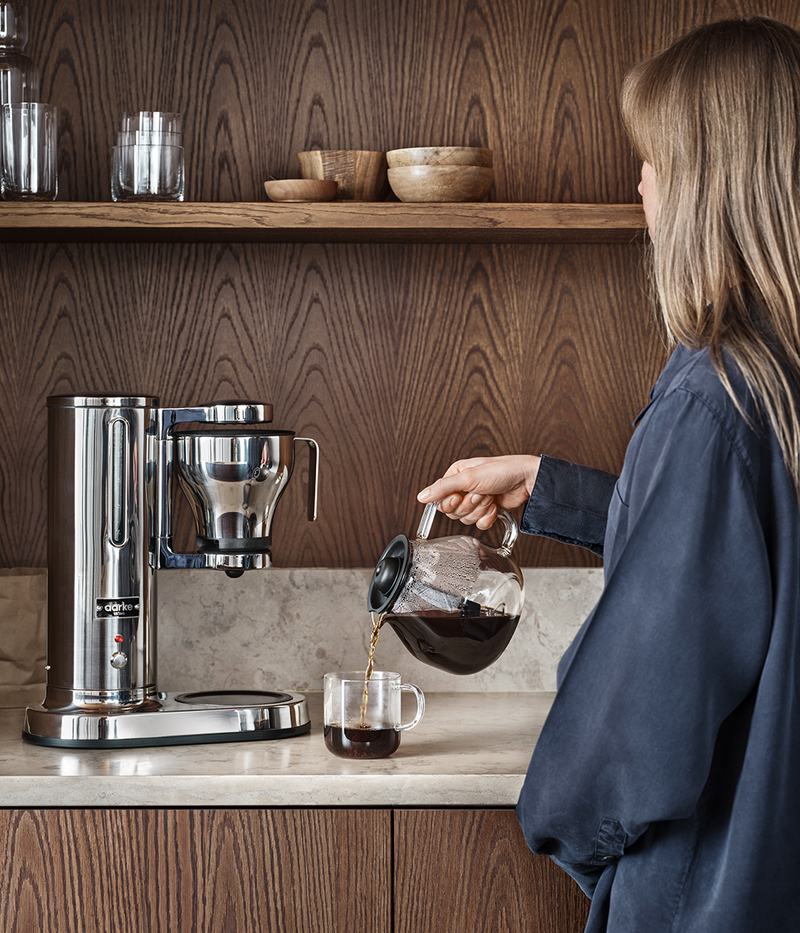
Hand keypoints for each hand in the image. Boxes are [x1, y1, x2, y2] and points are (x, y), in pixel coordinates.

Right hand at [417, 455, 540, 529]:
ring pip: (466, 519)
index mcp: (456, 476)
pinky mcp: (487, 511)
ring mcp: (476, 501)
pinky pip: (479, 524)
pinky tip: (495, 507)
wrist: (527, 480)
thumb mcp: (468, 477)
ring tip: (490, 497)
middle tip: (480, 494)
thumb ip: (443, 488)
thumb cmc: (502, 471)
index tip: (459, 496)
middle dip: (469, 505)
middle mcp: (464, 489)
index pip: (440, 499)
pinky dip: (488, 518)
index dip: (450, 502)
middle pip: (453, 511)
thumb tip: (422, 496)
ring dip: (480, 510)